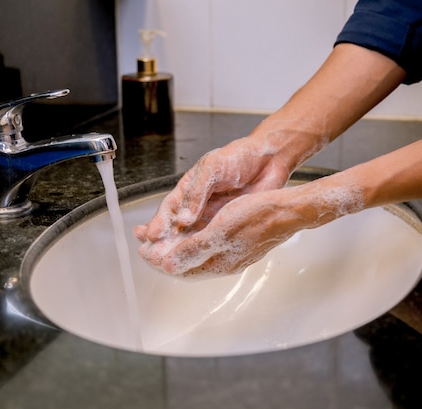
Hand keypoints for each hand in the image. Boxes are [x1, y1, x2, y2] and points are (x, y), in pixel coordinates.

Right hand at [134, 133, 291, 270]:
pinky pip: (212, 242)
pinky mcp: (228, 227)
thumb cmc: (239, 157)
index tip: (151, 236)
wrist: (270, 160)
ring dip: (180, 252)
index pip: (169, 209)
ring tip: (167, 264)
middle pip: (176, 228)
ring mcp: (213, 218)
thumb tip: (182, 219)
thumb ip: (197, 193)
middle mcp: (198, 206)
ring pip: (192, 239)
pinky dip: (202, 253)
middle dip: (164, 243)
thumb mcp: (212, 168)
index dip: (159, 222)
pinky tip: (194, 262)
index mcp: (189, 189)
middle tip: (152, 256)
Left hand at [137, 188, 302, 277]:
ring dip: (175, 245)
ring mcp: (231, 252)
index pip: (179, 269)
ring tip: (159, 236)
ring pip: (195, 252)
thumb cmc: (257, 217)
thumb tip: (167, 265)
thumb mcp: (219, 233)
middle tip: (144, 244)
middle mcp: (222, 261)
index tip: (142, 250)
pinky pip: (206, 244)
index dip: (158, 260)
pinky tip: (188, 230)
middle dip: (163, 253)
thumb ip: (192, 250)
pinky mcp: (236, 240)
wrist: (289, 209)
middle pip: (185, 263)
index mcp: (217, 263)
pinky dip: (191, 238)